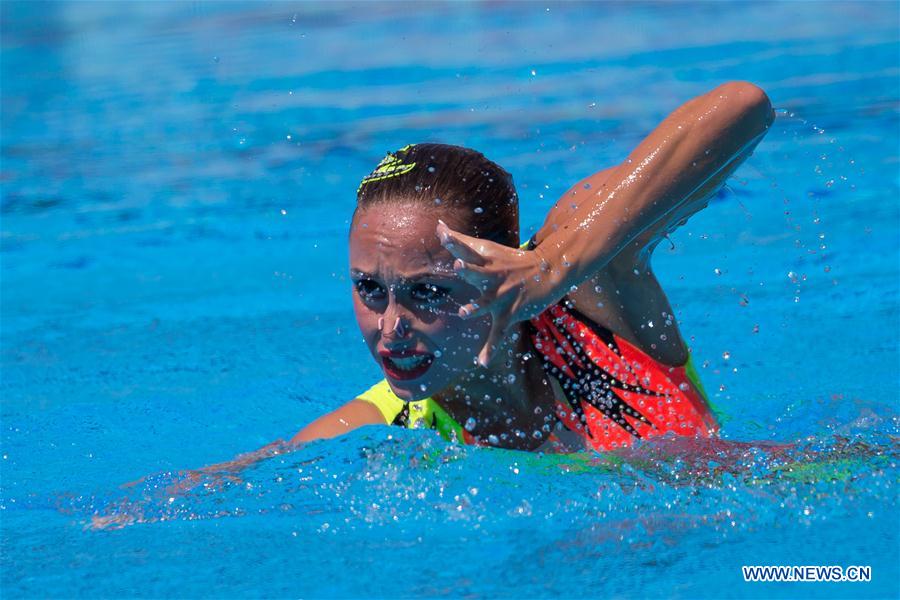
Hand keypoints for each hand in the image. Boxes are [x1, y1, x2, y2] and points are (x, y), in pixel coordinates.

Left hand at [436, 220, 558, 366]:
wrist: (549, 271)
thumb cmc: (512, 259)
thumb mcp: (488, 248)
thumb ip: (461, 240)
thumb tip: (438, 226)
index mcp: (486, 260)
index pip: (467, 249)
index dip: (454, 242)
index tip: (441, 233)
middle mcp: (494, 277)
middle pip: (478, 272)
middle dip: (468, 269)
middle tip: (458, 265)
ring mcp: (502, 296)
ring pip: (487, 302)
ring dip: (477, 307)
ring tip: (464, 312)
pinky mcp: (510, 313)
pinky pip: (498, 333)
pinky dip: (491, 348)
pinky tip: (482, 362)